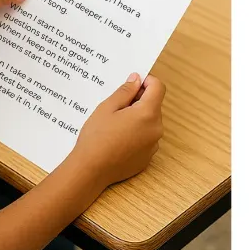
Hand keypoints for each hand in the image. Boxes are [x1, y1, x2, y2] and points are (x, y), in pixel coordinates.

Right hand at [72, 73, 165, 187]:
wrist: (91, 170)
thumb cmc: (96, 137)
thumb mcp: (107, 108)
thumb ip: (125, 91)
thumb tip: (136, 79)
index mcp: (148, 114)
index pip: (158, 88)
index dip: (147, 81)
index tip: (133, 82)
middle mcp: (156, 129)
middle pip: (154, 105)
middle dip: (139, 101)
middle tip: (116, 105)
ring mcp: (153, 145)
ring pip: (149, 122)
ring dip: (137, 117)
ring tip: (114, 124)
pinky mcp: (147, 157)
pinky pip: (146, 138)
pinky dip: (136, 133)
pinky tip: (117, 138)